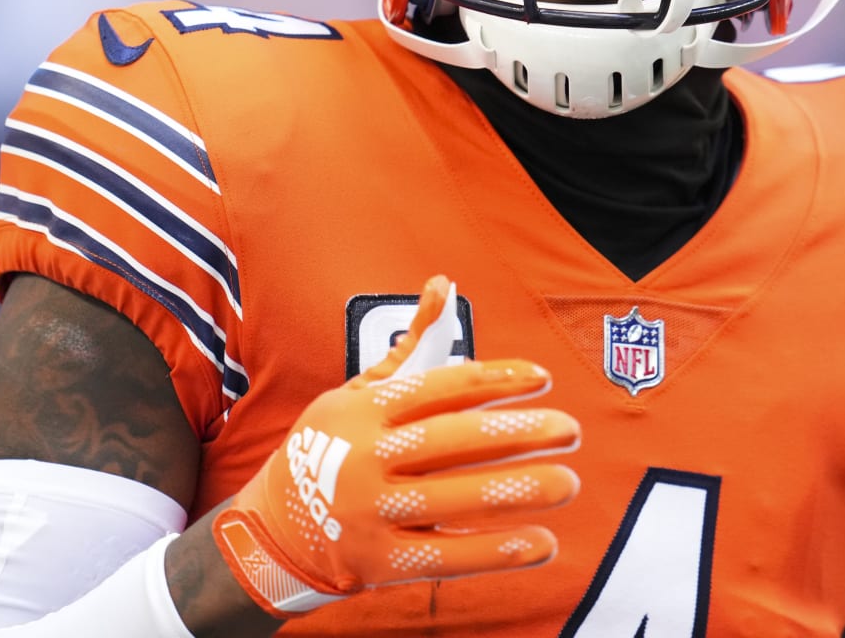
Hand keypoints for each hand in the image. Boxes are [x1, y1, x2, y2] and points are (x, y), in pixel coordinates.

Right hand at [213, 275, 580, 615]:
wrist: (274, 526)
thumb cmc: (330, 446)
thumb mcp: (358, 390)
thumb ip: (408, 344)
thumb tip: (443, 284)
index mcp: (364, 410)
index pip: (440, 387)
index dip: (495, 380)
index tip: (542, 379)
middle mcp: (366, 457)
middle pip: (453, 441)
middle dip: (519, 435)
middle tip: (570, 429)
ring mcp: (371, 512)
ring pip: (456, 498)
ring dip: (519, 491)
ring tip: (566, 481)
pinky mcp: (380, 561)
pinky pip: (448, 554)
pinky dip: (498, 551)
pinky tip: (542, 542)